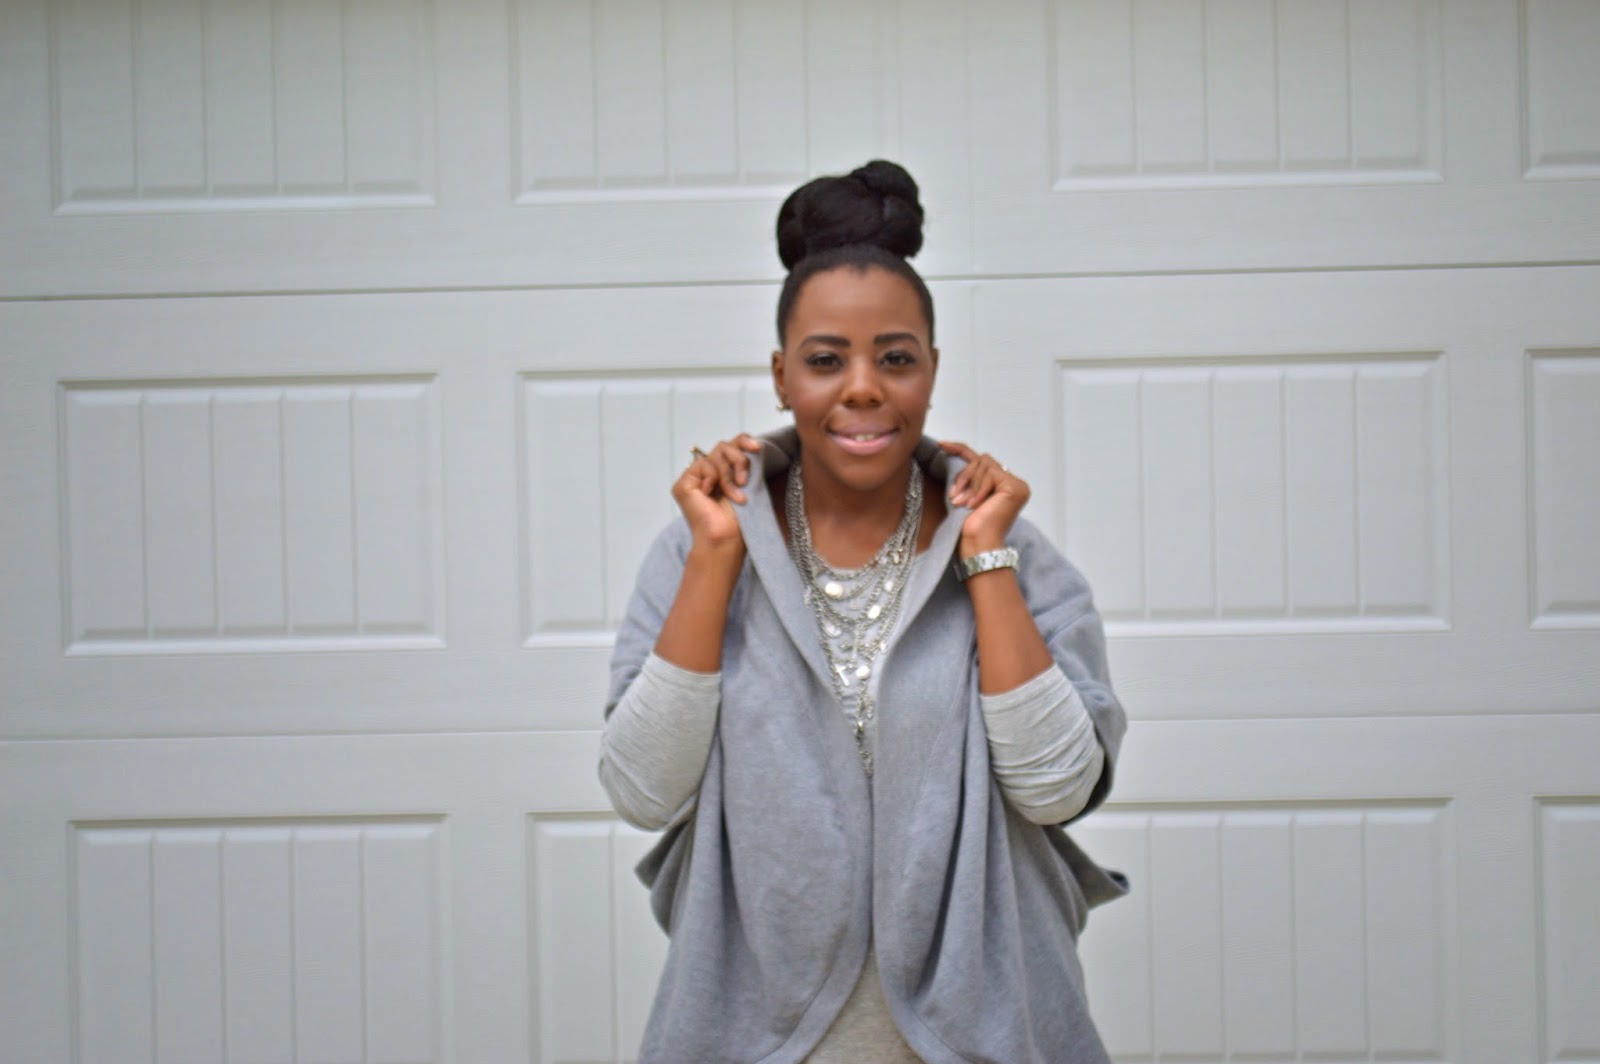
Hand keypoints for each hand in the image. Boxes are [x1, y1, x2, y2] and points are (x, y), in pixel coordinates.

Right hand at [673, 434, 762, 554]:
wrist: (727, 538)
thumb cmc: (740, 520)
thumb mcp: (748, 484)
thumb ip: (745, 462)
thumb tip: (754, 445)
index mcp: (724, 474)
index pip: (732, 446)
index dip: (744, 442)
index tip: (758, 448)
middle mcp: (708, 474)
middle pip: (724, 446)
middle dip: (738, 460)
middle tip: (744, 481)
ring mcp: (694, 479)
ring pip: (715, 454)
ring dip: (728, 474)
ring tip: (734, 495)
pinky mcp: (683, 484)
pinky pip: (703, 465)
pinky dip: (714, 478)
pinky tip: (712, 494)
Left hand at [939, 440, 1030, 555]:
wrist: (978, 547)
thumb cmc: (970, 529)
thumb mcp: (966, 495)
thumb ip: (970, 477)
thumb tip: (957, 454)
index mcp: (1003, 486)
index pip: (982, 460)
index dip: (960, 449)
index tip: (942, 444)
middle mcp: (1013, 484)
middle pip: (982, 460)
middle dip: (964, 476)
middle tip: (954, 497)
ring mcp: (1016, 485)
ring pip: (984, 464)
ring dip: (968, 484)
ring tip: (962, 504)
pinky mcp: (1015, 487)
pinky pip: (990, 473)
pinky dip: (978, 488)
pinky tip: (974, 505)